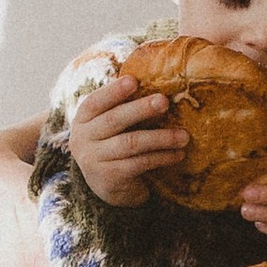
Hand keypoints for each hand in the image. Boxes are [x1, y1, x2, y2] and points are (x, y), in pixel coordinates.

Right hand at [68, 74, 187, 206]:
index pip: (94, 102)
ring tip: (184, 136)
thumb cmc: (114, 144)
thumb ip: (124, 106)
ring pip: (130, 144)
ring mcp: (93, 161)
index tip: (133, 81)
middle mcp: (82, 139)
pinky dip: (161, 157)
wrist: (107, 185)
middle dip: (141, 109)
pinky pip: (139, 163)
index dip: (113, 91)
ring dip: (160, 138)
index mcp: (83, 119)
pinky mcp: (109, 179)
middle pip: (113, 120)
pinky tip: (178, 154)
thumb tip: (159, 85)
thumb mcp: (111, 125)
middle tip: (164, 101)